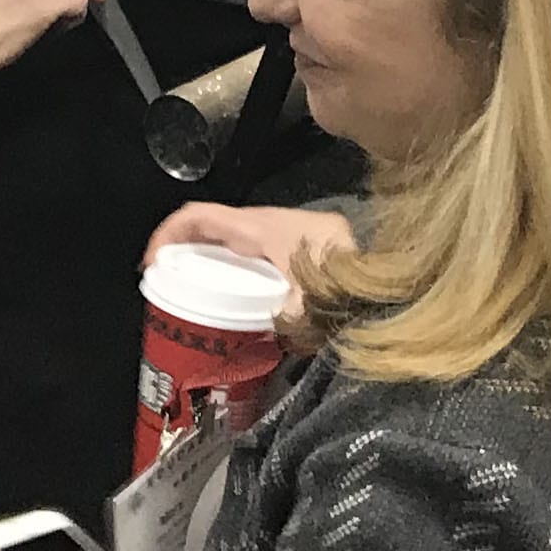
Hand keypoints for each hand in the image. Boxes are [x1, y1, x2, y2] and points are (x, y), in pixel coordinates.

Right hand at [143, 202, 355, 317]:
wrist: (399, 289)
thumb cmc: (346, 296)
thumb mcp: (299, 314)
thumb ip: (267, 321)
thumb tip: (245, 334)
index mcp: (266, 228)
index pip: (201, 216)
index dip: (167, 235)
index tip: (151, 265)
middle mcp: (281, 221)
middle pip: (220, 225)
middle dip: (189, 249)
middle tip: (171, 283)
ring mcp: (300, 231)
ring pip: (245, 236)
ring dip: (218, 258)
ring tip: (200, 291)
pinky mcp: (315, 245)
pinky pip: (266, 247)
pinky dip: (245, 265)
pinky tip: (244, 295)